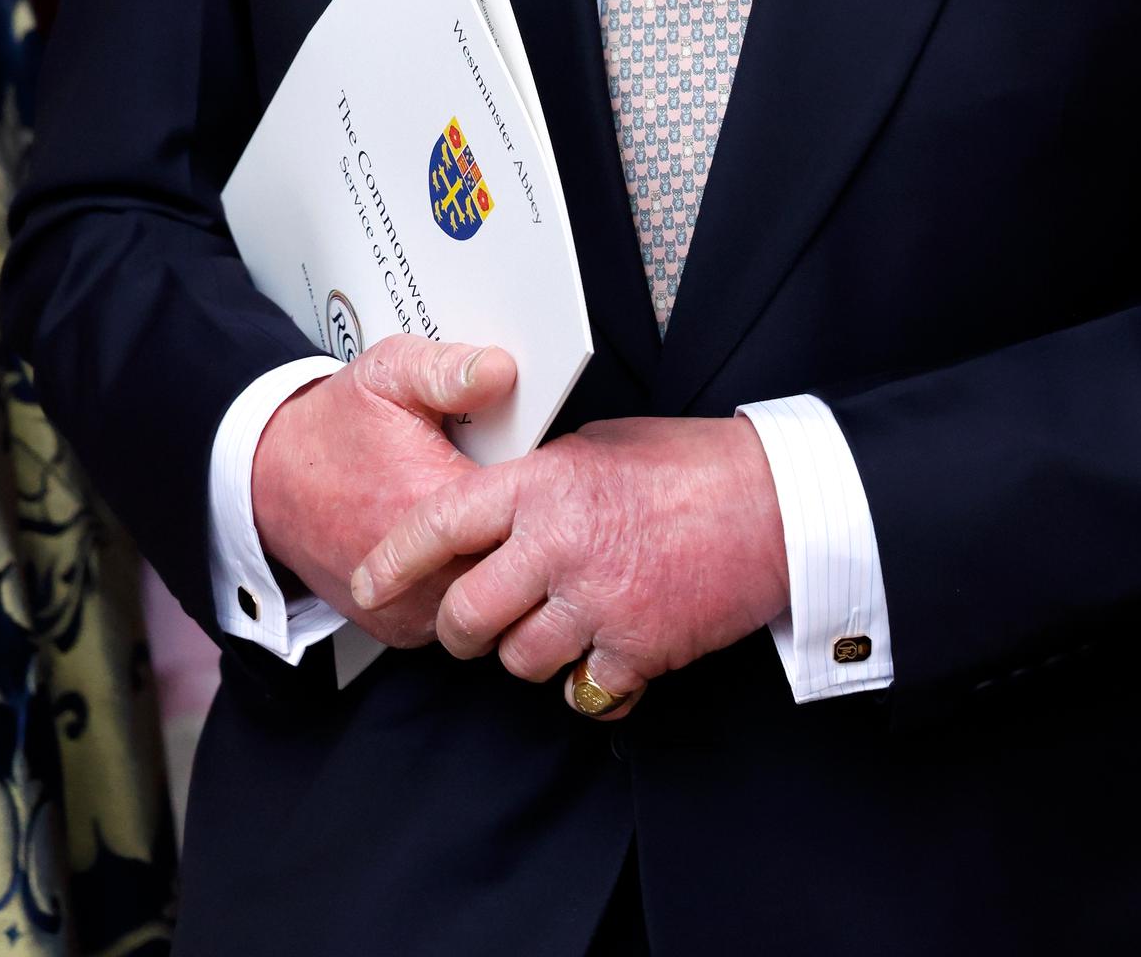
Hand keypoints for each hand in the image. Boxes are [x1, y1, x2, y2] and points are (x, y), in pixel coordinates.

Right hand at [251, 337, 515, 645]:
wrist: (270, 480)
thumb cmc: (335, 424)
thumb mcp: (389, 373)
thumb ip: (448, 369)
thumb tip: (503, 371)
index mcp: (428, 500)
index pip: (524, 511)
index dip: (541, 489)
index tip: (538, 467)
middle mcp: (419, 570)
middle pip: (515, 563)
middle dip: (526, 532)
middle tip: (523, 499)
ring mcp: (410, 607)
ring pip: (492, 600)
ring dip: (498, 564)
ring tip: (491, 522)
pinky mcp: (401, 627)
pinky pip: (458, 616)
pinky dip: (466, 584)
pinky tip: (462, 547)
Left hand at [350, 414, 788, 716]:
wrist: (774, 504)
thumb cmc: (691, 465)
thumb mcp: (600, 447)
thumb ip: (542, 482)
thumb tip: (500, 511)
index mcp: (544, 484)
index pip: (440, 524)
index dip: (393, 560)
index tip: (366, 586)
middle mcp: (559, 544)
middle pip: (467, 616)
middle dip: (462, 631)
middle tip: (474, 625)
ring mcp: (596, 601)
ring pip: (519, 660)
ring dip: (532, 653)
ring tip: (564, 624)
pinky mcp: (635, 649)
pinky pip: (581, 693)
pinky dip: (590, 684)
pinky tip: (609, 654)